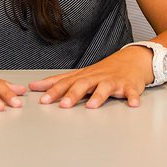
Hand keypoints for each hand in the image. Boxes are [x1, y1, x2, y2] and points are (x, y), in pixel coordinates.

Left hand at [29, 45, 152, 107]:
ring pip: (104, 88)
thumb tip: (34, 86)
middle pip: (82, 85)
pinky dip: (132, 97)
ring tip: (91, 106)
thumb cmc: (101, 71)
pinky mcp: (129, 86)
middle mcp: (96, 78)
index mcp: (83, 77)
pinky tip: (132, 104)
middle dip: (72, 95)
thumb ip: (57, 82)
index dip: (53, 91)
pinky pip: (131, 92)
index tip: (42, 100)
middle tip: (63, 105)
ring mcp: (112, 81)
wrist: (130, 60)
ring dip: (98, 97)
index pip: (65, 83)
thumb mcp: (79, 75)